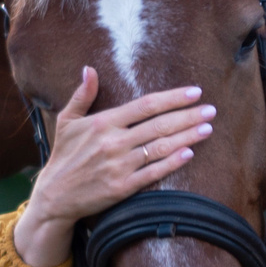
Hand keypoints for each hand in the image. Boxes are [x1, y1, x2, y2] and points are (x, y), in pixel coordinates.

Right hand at [12, 67, 215, 266]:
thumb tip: (89, 69)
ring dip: (187, 137)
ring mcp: (119, 165)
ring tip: (207, 128)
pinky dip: (172, 162)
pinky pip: (153, 173)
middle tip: (211, 110)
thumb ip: (82, 95)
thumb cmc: (63, 156)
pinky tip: (189, 153)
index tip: (195, 92)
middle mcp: (113, 142)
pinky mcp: (123, 187)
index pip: (145, 105)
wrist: (55, 196)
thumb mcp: (67, 121)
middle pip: (159, 125)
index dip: (172, 98)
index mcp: (103, 122)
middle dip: (188, 116)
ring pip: (160, 147)